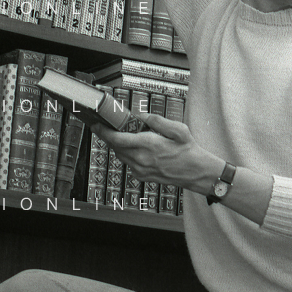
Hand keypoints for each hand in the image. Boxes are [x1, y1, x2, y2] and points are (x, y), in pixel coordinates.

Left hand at [97, 112, 220, 192]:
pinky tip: (136, 149)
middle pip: (115, 147)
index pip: (117, 139)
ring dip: (119, 145)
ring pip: (120, 155)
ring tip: (124, 136)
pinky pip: (128, 163)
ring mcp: (140, 170)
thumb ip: (156, 120)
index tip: (97, 124)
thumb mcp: (177, 129)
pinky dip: (127, 154)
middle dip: (110, 136)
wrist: (195, 172)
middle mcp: (141, 159)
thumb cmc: (188, 150)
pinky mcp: (142, 176)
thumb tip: (140, 115)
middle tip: (109, 126)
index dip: (103, 131)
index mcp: (148, 145)